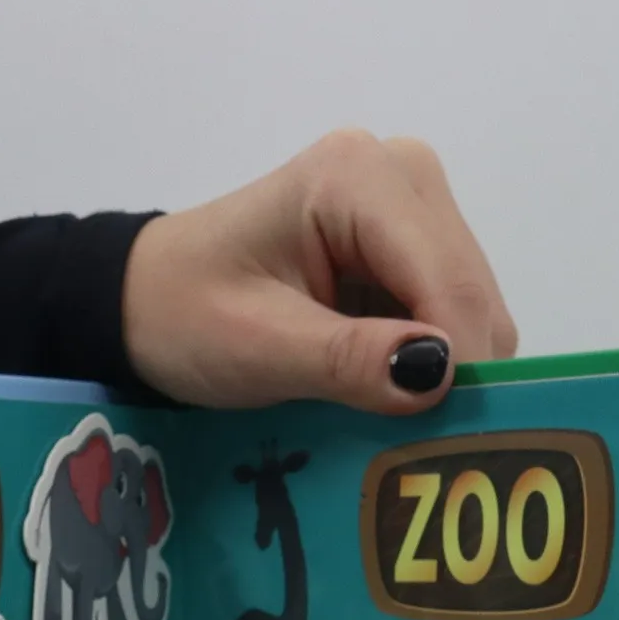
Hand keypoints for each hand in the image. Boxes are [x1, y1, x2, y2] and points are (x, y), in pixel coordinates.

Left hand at [122, 130, 517, 411]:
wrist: (145, 298)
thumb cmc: (184, 314)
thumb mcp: (257, 346)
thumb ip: (347, 360)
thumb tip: (438, 375)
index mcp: (359, 177)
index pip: (446, 282)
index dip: (460, 367)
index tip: (453, 444)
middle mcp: (402, 173)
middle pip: (471, 293)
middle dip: (456, 373)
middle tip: (421, 447)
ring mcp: (413, 205)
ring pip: (473, 309)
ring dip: (445, 371)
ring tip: (394, 418)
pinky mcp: (413, 241)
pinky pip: (453, 313)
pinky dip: (432, 360)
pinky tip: (388, 386)